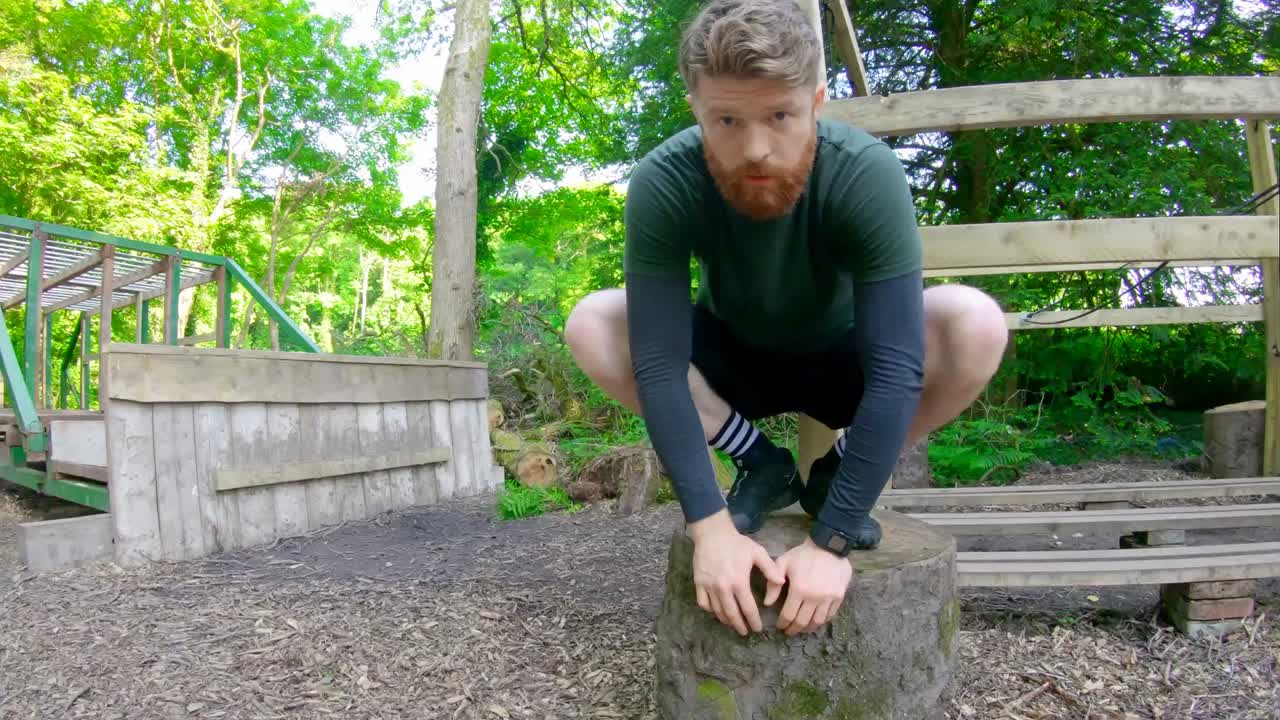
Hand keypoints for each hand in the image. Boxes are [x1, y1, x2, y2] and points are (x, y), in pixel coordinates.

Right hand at [688, 509, 785, 635]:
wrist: (713, 534)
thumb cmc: (737, 543)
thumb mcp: (757, 553)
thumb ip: (770, 569)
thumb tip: (782, 583)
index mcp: (739, 582)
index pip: (747, 608)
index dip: (753, 621)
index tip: (757, 628)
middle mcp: (723, 588)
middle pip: (732, 614)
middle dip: (740, 626)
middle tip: (746, 632)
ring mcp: (709, 587)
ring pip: (717, 611)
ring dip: (726, 620)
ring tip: (733, 624)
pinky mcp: (699, 583)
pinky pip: (703, 603)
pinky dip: (711, 611)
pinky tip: (717, 612)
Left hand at [763, 538, 851, 635]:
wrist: (828, 546)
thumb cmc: (803, 554)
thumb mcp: (783, 563)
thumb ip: (773, 583)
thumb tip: (767, 603)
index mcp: (799, 589)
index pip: (789, 615)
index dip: (783, 623)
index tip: (780, 625)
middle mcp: (814, 597)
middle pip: (802, 622)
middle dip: (794, 629)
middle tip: (789, 631)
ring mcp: (828, 598)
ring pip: (817, 622)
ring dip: (808, 628)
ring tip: (802, 629)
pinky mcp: (839, 597)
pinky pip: (829, 615)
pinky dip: (821, 621)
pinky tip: (815, 620)